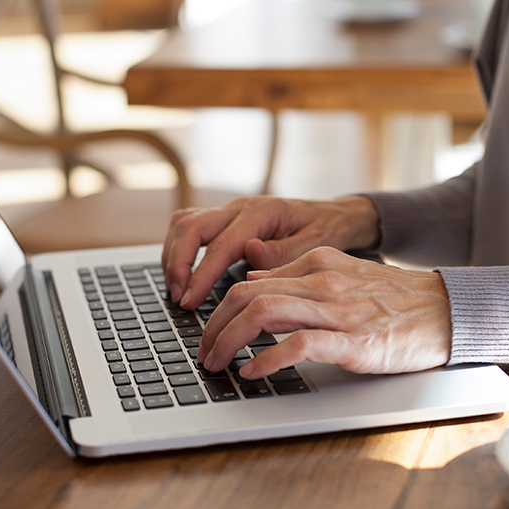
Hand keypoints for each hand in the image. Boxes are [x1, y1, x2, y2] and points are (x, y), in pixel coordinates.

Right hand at [162, 195, 379, 309]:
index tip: (189, 302)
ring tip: (176, 289)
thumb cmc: (327, 231)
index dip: (200, 275)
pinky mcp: (226, 218)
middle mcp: (241, 207)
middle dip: (177, 263)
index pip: (220, 245)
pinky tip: (183, 274)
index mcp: (263, 213)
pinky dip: (179, 249)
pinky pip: (190, 226)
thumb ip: (283, 252)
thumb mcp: (316, 245)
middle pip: (190, 226)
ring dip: (173, 255)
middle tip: (178, 297)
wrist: (335, 215)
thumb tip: (250, 252)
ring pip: (184, 223)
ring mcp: (230, 210)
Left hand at [198, 247, 452, 378]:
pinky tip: (253, 372)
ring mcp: (338, 311)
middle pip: (247, 296)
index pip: (249, 282)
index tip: (208, 334)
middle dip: (214, 328)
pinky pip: (299, 345)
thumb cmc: (395, 299)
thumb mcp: (343, 275)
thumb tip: (251, 283)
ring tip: (217, 364)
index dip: (218, 311)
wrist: (448, 309)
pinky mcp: (354, 341)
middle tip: (204, 354)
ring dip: (229, 342)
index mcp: (317, 263)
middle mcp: (323, 282)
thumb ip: (298, 277)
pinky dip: (267, 359)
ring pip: (264, 313)